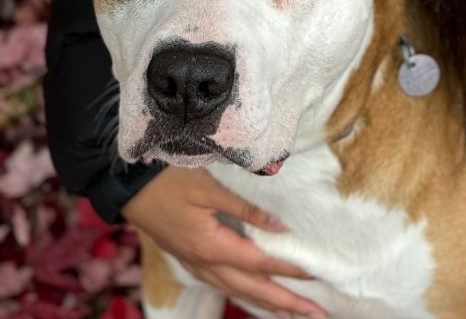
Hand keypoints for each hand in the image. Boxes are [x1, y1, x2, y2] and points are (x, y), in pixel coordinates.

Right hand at [122, 166, 326, 318]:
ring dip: (267, 304)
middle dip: (284, 302)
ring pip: (237, 291)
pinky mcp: (190, 259)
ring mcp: (195, 264)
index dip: (288, 271)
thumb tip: (279, 226)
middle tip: (316, 313)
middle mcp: (204, 263)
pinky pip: (223, 284)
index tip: (316, 278)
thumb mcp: (210, 189)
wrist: (129, 187)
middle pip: (251, 288)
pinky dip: (246, 293)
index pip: (258, 264)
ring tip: (293, 312)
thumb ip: (245, 209)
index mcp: (211, 247)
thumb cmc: (170, 180)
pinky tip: (257, 296)